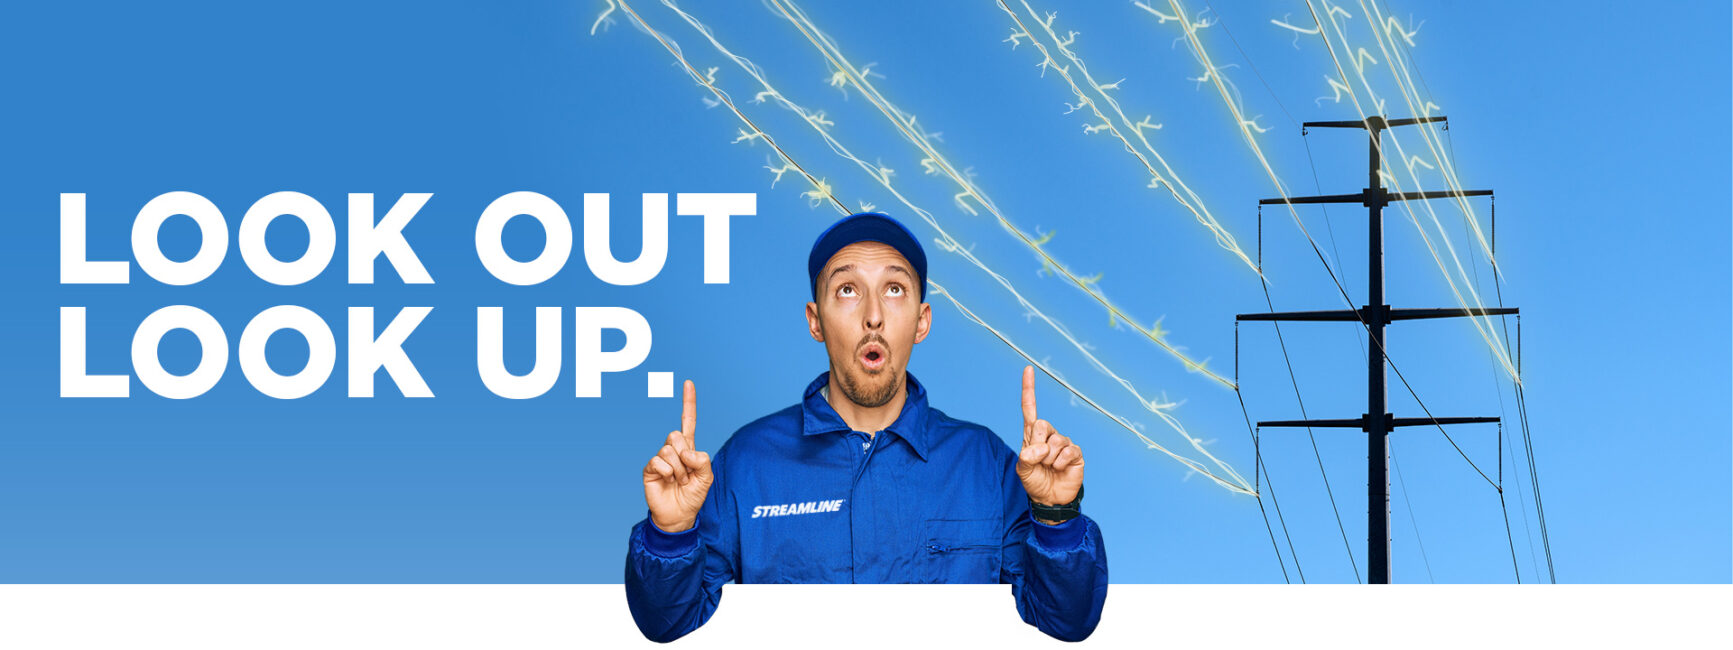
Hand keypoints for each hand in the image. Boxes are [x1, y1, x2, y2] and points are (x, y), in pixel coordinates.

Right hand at [643, 380, 712, 532]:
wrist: (679, 514)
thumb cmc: (693, 495)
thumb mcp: (707, 477)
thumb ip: (703, 460)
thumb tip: (686, 452)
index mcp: (688, 448)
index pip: (688, 421)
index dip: (688, 403)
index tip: (688, 383)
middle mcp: (673, 449)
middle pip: (676, 435)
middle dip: (685, 456)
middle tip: (687, 474)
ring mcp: (660, 458)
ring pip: (668, 449)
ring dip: (678, 469)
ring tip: (679, 481)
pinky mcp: (649, 468)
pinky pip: (658, 461)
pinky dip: (667, 473)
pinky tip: (667, 481)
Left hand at [1016, 366, 1083, 521]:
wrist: (1050, 499)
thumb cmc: (1035, 481)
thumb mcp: (1023, 470)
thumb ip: (1026, 457)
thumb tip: (1038, 449)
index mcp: (1032, 435)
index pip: (1029, 408)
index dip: (1029, 389)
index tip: (1028, 369)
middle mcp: (1048, 434)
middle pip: (1042, 424)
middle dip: (1037, 445)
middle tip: (1039, 460)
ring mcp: (1063, 443)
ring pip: (1056, 440)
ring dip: (1049, 458)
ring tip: (1049, 467)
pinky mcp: (1075, 453)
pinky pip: (1068, 451)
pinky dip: (1060, 462)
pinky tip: (1060, 469)